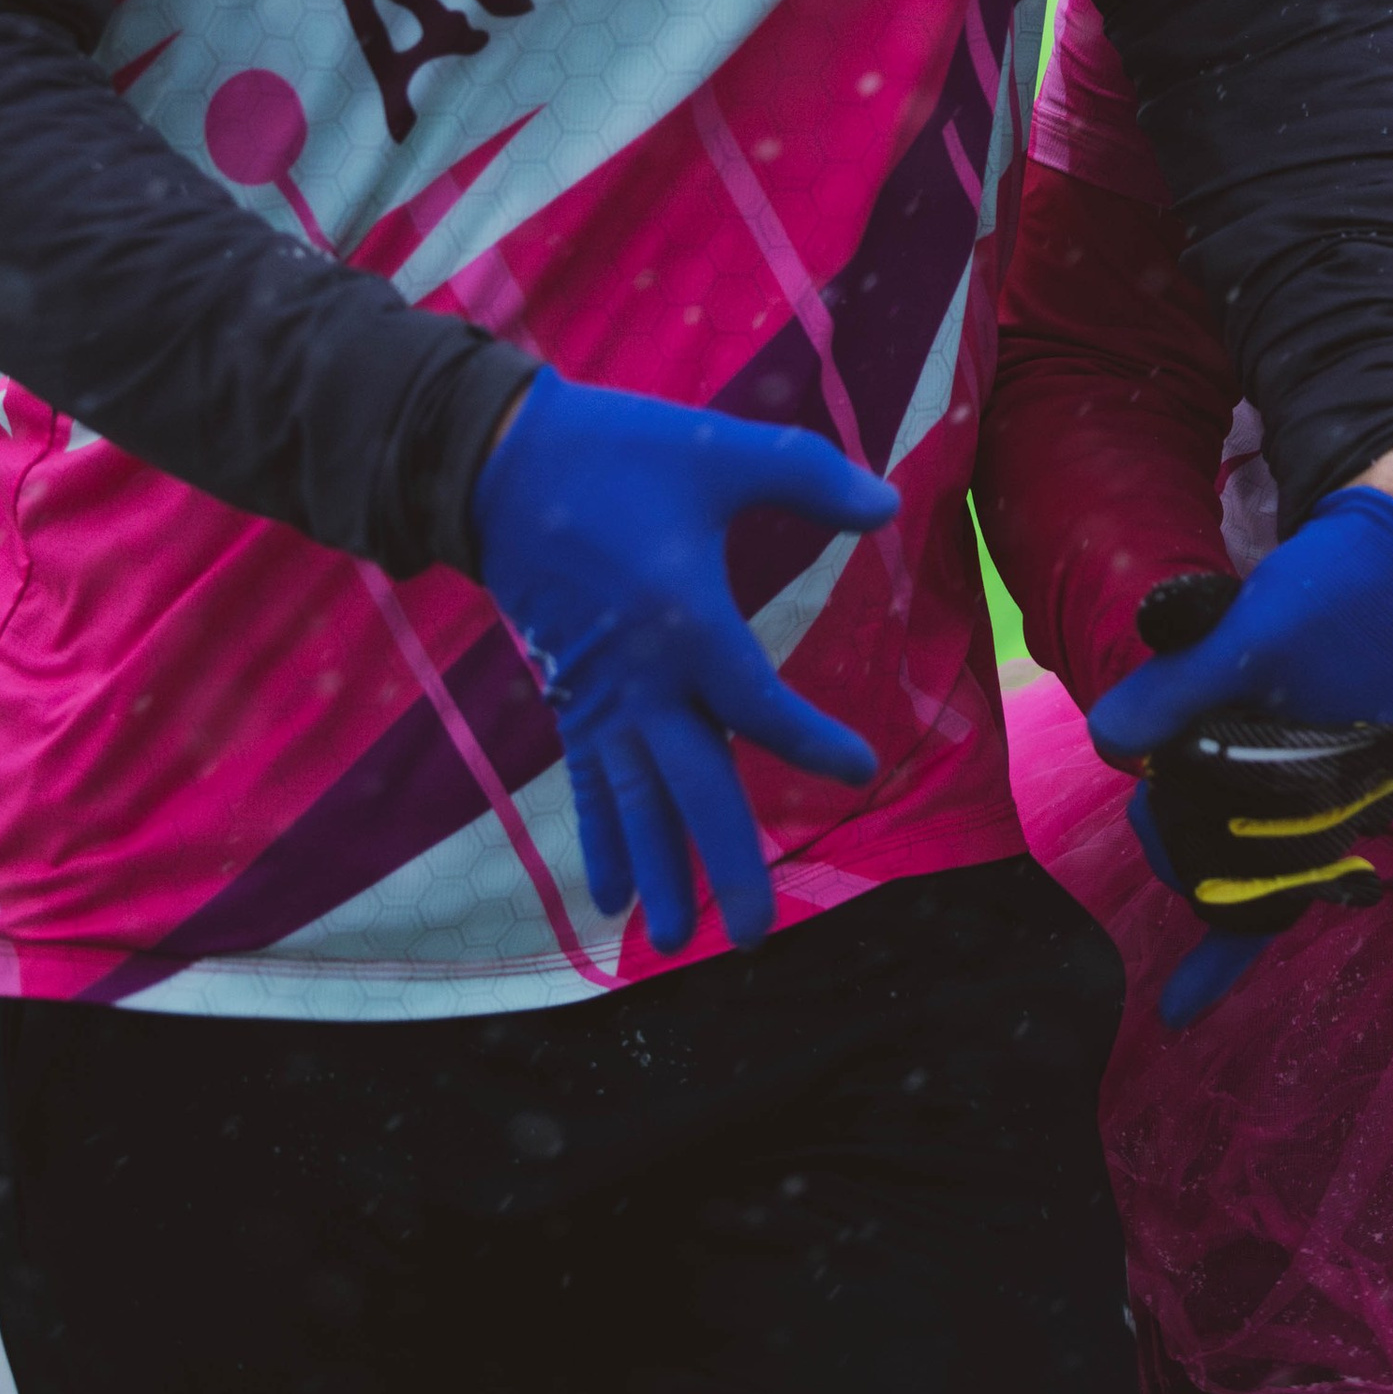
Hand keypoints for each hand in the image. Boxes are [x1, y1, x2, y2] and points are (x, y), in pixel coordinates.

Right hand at [473, 373, 897, 955]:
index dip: (810, 741)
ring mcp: (599, 696)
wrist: (503, 465)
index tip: (857, 766)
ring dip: (656, 869)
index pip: (759, 705)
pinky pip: (589, 783)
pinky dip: (600, 838)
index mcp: (686, 622)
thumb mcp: (722, 450)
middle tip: (755, 935)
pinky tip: (608, 895)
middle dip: (723, 862)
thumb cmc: (621, 454)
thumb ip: (808, 478)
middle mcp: (641, 679)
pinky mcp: (568, 697)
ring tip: (669, 943)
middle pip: (691, 785)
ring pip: (635, 801)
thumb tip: (890, 507)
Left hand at [1088, 487, 1392, 1027]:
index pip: (1266, 911)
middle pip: (1241, 874)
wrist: (1388, 550)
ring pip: (1245, 843)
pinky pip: (1255, 802)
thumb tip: (1112, 748)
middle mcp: (1329, 811)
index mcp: (1321, 802)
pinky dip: (1224, 821)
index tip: (1173, 1014)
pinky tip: (1188, 809)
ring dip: (1199, 831)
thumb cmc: (1327, 600)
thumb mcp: (1246, 638)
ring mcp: (1320, 783)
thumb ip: (1174, 695)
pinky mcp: (1307, 752)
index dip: (1217, 963)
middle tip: (1152, 807)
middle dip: (1185, 851)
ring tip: (1161, 799)